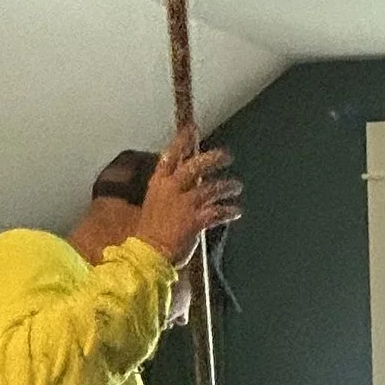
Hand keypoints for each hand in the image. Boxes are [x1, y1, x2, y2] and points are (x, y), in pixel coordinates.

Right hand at [136, 122, 241, 264]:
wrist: (148, 255)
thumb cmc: (149, 234)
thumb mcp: (155, 205)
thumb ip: (170, 191)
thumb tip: (188, 182)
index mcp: (158, 185)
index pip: (170, 156)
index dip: (182, 141)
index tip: (192, 129)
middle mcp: (171, 190)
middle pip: (195, 166)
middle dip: (213, 158)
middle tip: (227, 156)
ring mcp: (184, 204)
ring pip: (211, 187)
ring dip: (227, 186)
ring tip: (236, 186)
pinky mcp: (196, 220)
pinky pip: (218, 211)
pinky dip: (229, 210)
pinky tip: (237, 211)